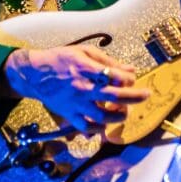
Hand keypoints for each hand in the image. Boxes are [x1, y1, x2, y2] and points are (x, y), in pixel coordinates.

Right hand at [4, 45, 149, 132]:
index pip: (115, 77)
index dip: (128, 78)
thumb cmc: (61, 59)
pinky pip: (86, 128)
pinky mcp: (69, 114)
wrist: (34, 73)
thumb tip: (130, 69)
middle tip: (146, 95)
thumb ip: (109, 62)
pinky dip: (99, 129)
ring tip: (125, 111)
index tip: (131, 78)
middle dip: (134, 97)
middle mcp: (83, 88)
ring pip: (103, 117)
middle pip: (114, 97)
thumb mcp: (84, 52)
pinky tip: (105, 124)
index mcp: (86, 70)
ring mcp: (76, 104)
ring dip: (119, 116)